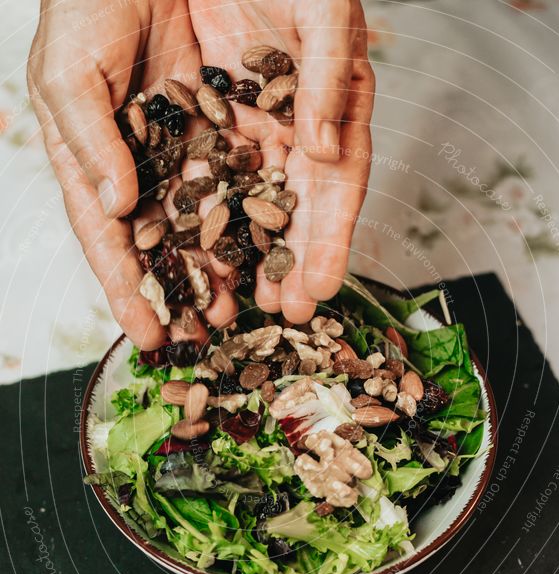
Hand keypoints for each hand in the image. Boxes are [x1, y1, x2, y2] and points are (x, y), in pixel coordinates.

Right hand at [27, 0, 238, 349]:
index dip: (127, 290)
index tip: (147, 335)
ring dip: (222, 264)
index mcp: (95, 165)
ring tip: (237, 306)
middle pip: (165, 242)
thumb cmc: (85, 9)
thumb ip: (90, 142)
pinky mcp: (229, 124)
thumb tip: (118, 206)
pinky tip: (267, 248)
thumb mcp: (70, 74)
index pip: (110, 240)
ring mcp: (187, 147)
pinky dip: (255, 212)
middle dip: (184, 290)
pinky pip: (246, 175)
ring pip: (209, 219)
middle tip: (203, 333)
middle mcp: (144, 166)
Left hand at [190, 0, 374, 322]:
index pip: (337, 186)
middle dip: (293, 263)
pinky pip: (201, 177)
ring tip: (242, 302)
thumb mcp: (321, 8)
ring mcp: (247, 128)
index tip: (322, 285)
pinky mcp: (203, 122)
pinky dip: (201, 219)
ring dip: (247, 254)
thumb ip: (328, 75)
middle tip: (287, 313)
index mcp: (329, 107)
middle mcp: (291, 128)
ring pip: (248, 202)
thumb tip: (322, 149)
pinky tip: (198, 255)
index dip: (331, 237)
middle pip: (295, 208)